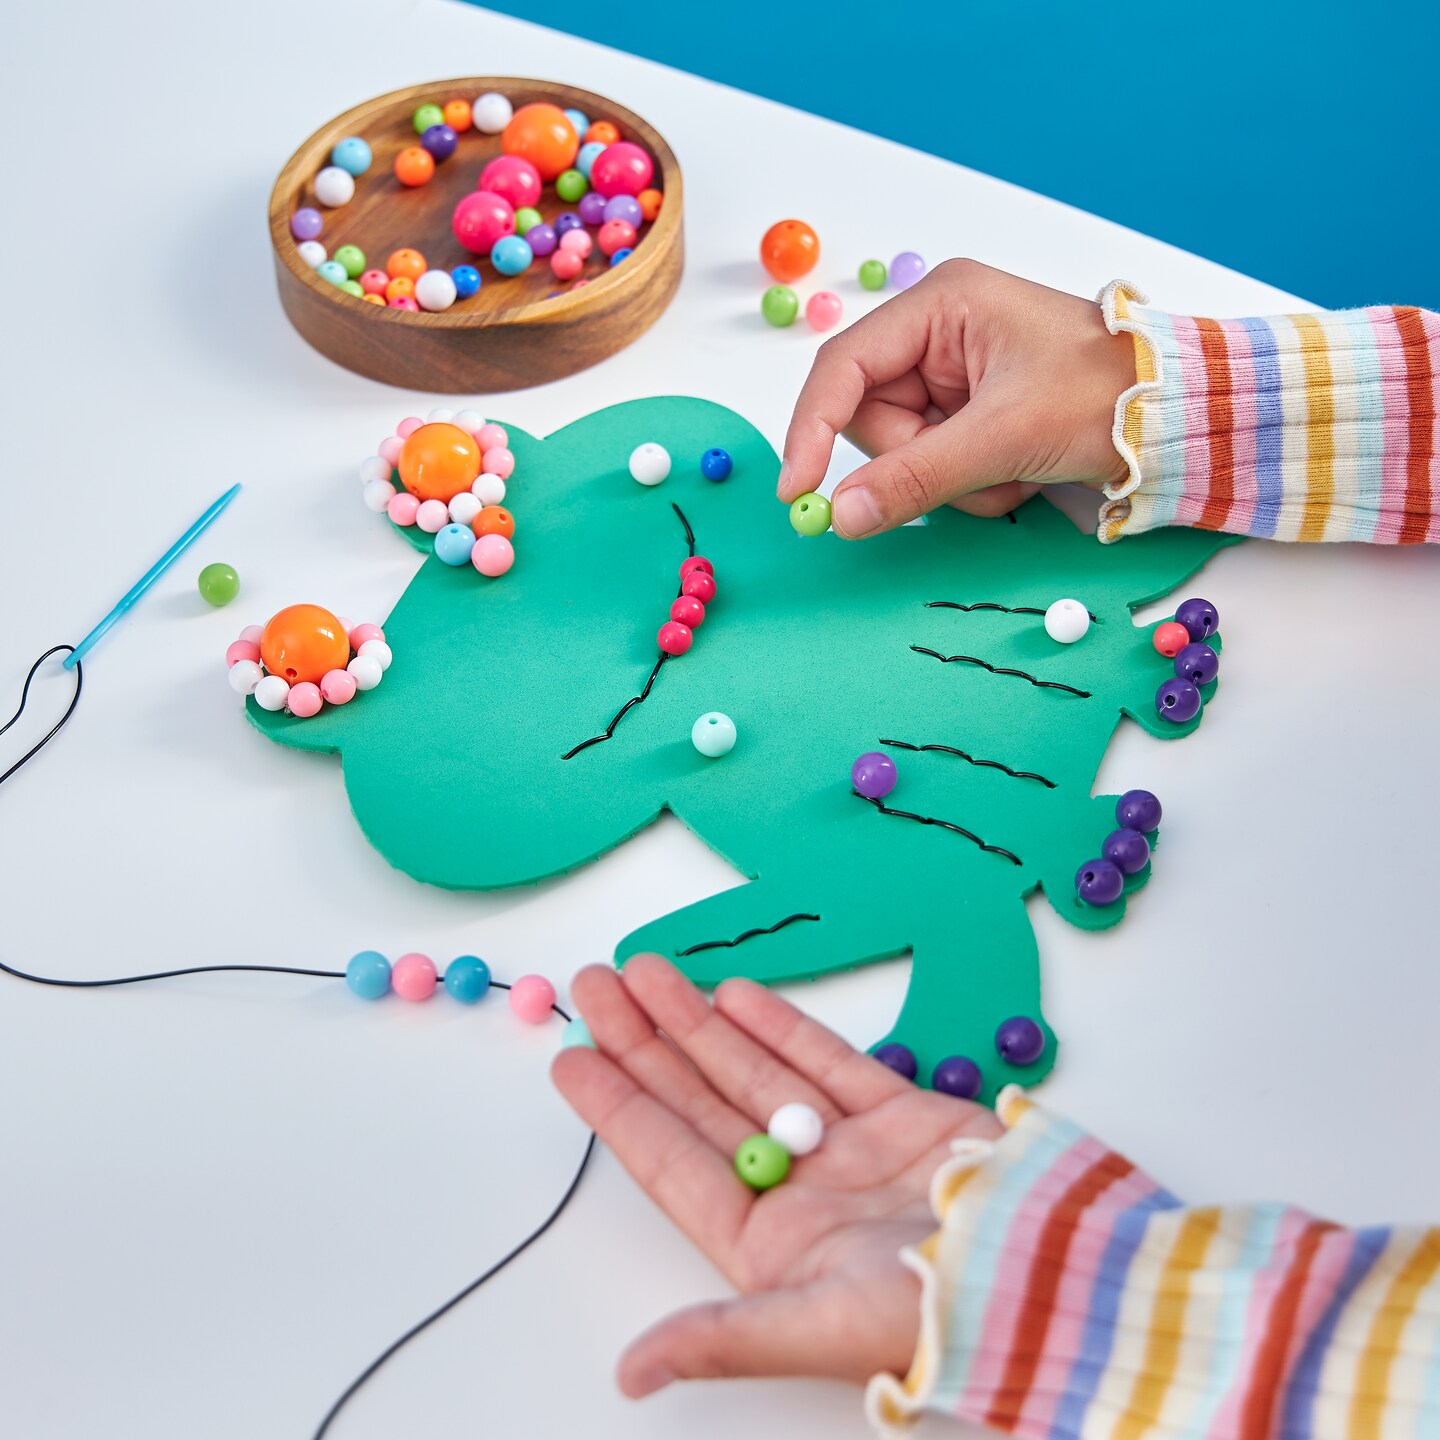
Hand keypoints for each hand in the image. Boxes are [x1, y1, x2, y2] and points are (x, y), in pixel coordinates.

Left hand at [551, 955, 1001, 1395]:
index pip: (672, 1162)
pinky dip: (781, 1025)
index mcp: (767, 1247)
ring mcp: (848, 1150)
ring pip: (754, 1072)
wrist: (1064, 1272)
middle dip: (647, 1043)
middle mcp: (799, 1193)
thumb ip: (721, 1339)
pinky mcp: (901, 1116)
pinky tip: (735, 992)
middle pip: (701, 1103)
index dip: (618, 1109)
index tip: (571, 1058)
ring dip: (700, 1022)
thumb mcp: (819, 1330)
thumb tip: (628, 1375)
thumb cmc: (944, 1313)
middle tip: (598, 983)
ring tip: (650, 973)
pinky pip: (827, 1061)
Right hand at [777, 260, 1136, 537]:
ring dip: (949, 481)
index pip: (843, 368)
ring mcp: (953, 374)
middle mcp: (939, 331)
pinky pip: (933, 464)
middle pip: (869, 418)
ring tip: (1008, 473)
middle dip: (914, 461)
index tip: (799, 489)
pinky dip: (968, 485)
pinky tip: (1015, 474)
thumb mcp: (1004, 437)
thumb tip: (841, 513)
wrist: (1176, 417)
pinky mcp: (969, 412)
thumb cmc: (1106, 396)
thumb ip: (915, 476)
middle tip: (970, 474)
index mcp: (941, 305)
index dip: (812, 429)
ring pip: (901, 450)